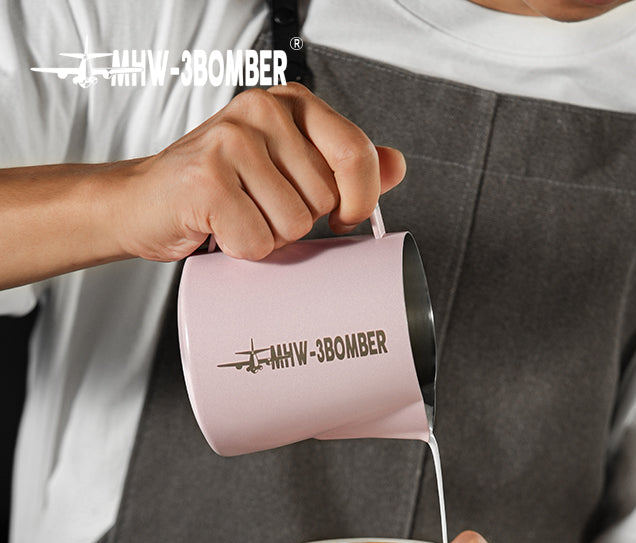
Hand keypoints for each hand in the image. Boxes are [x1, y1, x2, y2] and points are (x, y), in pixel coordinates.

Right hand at [114, 83, 405, 261]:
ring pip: (294, 224)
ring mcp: (232, 140)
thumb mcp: (289, 169)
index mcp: (291, 104)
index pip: (356, 153)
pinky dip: (241, 250)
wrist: (145, 202)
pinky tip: (219, 228)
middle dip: (299, 222)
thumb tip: (396, 165)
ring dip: (269, 238)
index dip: (360, 199)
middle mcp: (262, 110)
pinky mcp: (207, 179)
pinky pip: (257, 241)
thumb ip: (343, 167)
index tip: (343, 217)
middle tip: (261, 209)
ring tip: (239, 216)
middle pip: (324, 199)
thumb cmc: (219, 188)